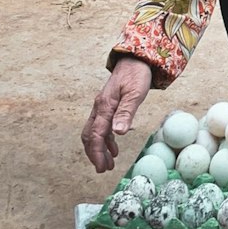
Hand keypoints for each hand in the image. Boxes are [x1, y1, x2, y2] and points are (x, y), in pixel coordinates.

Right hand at [81, 57, 153, 172]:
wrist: (136, 59)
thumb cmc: (136, 74)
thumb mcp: (135, 93)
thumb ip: (126, 112)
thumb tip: (118, 133)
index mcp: (105, 106)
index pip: (96, 134)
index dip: (97, 152)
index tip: (100, 167)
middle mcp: (100, 107)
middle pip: (90, 135)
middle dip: (94, 154)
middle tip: (102, 169)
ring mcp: (103, 107)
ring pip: (95, 132)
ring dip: (100, 149)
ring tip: (108, 164)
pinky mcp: (108, 106)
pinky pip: (102, 127)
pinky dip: (106, 140)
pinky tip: (114, 149)